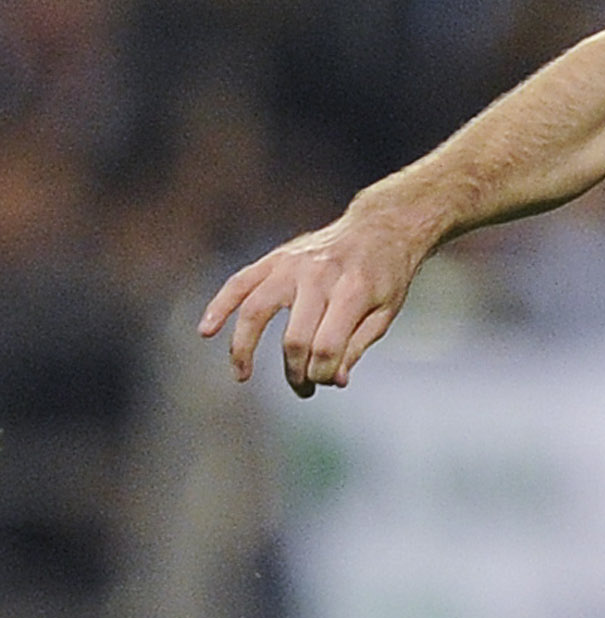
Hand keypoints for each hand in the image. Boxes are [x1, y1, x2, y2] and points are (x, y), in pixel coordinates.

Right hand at [198, 207, 425, 395]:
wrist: (379, 228)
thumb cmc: (385, 276)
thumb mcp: (385, 313)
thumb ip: (357, 347)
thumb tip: (333, 381)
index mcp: (353, 290)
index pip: (327, 346)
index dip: (322, 374)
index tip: (326, 382)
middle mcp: (319, 275)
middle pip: (295, 337)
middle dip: (295, 371)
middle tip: (302, 389)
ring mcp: (293, 264)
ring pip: (256, 310)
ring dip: (244, 347)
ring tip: (241, 374)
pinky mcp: (276, 258)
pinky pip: (240, 282)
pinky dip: (220, 306)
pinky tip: (206, 330)